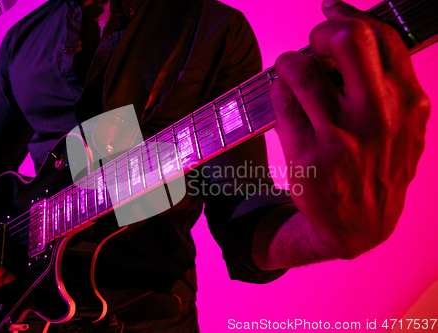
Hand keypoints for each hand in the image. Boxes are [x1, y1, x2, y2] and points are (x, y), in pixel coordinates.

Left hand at [270, 0, 429, 258]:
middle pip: (346, 39)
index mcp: (407, 104)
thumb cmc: (379, 169)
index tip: (330, 8)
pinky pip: (281, 100)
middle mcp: (377, 116)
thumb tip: (357, 32)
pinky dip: (278, 88)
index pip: (381, 36)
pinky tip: (284, 95)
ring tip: (290, 71)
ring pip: (301, 67)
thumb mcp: (405, 129)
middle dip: (322, 30)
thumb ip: (392, 84)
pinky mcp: (307, 155)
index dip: (349, 13)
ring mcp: (340, 136)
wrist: (360, 227)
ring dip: (289, 61)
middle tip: (313, 44)